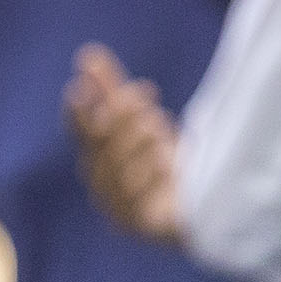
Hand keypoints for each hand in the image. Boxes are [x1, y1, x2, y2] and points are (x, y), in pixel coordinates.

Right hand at [63, 46, 184, 245]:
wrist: (201, 206)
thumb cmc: (164, 159)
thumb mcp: (141, 119)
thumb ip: (112, 90)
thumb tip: (86, 55)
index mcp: (96, 155)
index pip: (78, 130)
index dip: (78, 110)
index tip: (82, 87)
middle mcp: (100, 182)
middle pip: (99, 146)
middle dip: (120, 115)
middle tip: (146, 93)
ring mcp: (115, 207)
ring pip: (115, 171)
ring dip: (138, 142)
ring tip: (159, 125)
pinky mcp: (136, 227)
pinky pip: (135, 199)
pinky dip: (149, 175)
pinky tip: (167, 161)